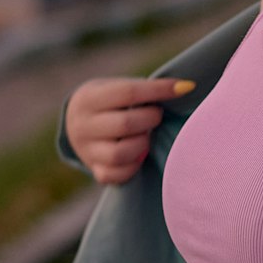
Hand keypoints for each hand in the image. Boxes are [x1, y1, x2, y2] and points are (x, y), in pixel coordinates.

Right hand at [64, 76, 194, 183]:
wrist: (76, 124)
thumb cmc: (110, 102)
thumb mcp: (116, 88)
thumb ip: (143, 90)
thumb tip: (184, 88)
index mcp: (88, 98)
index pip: (128, 93)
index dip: (160, 90)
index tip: (186, 88)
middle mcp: (82, 125)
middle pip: (125, 124)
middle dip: (151, 119)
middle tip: (157, 115)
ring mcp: (87, 151)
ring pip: (120, 154)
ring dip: (143, 144)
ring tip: (146, 135)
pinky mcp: (96, 171)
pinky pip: (118, 175)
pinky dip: (135, 165)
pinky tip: (140, 154)